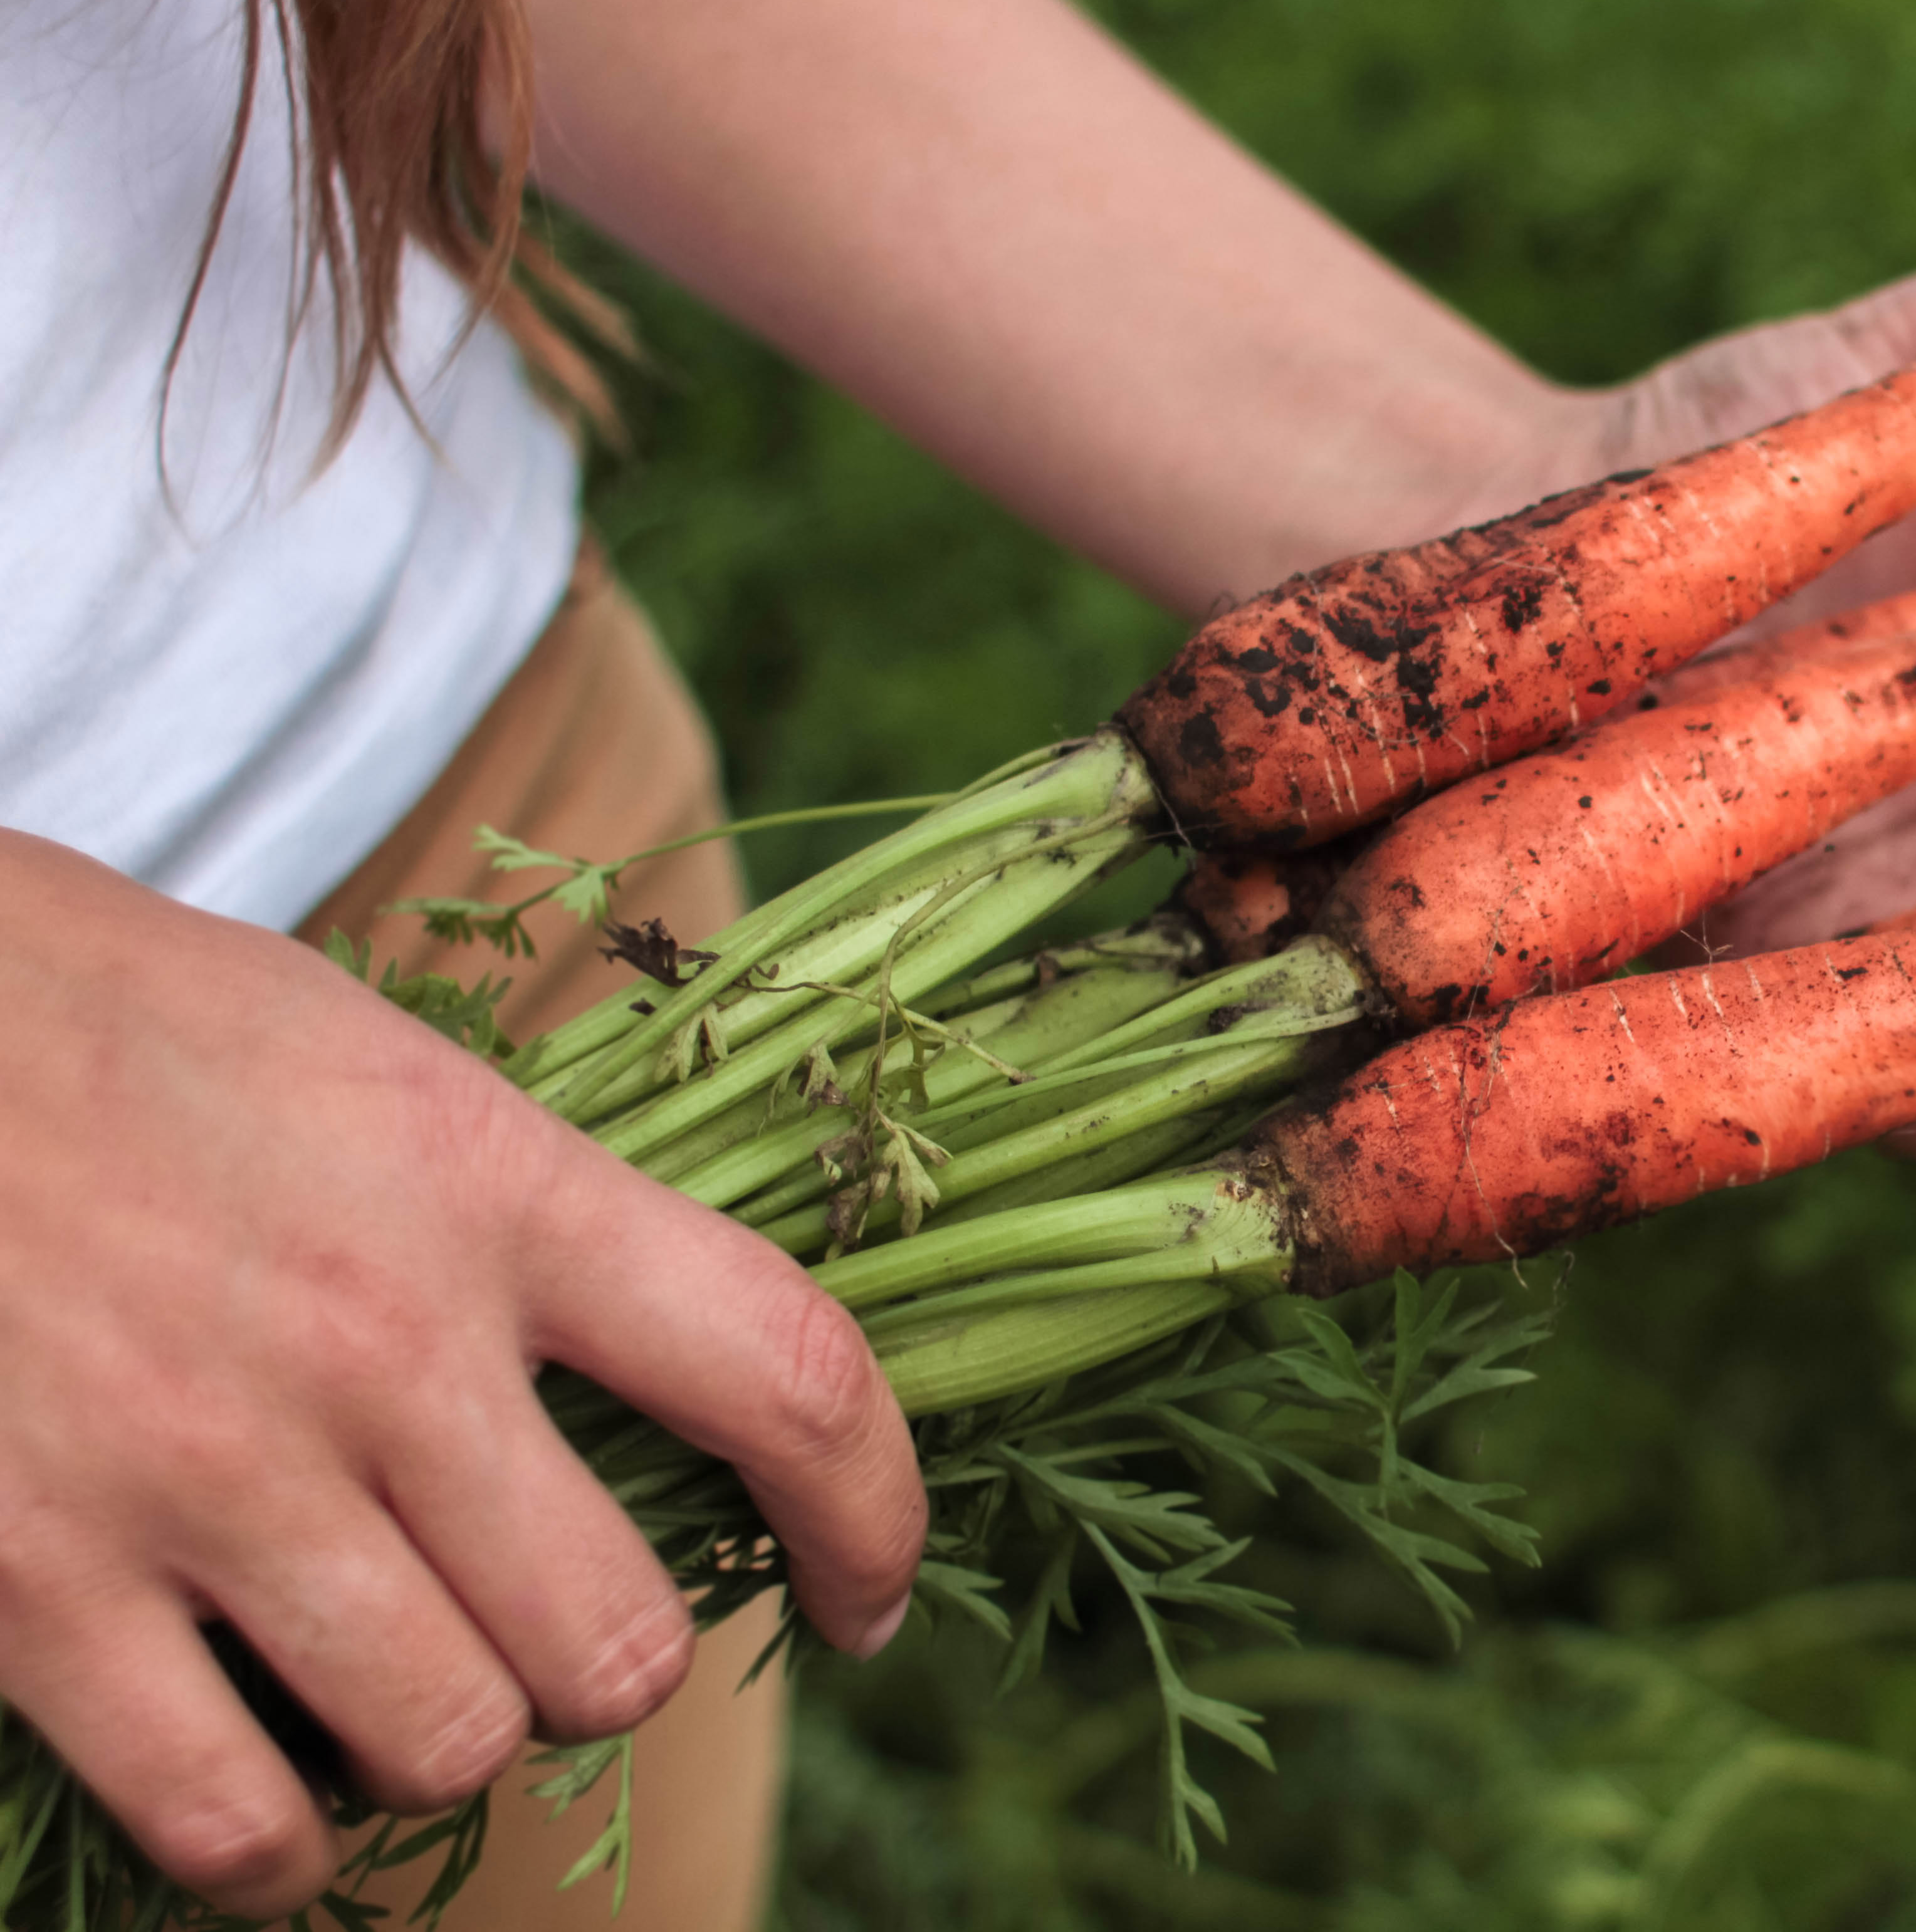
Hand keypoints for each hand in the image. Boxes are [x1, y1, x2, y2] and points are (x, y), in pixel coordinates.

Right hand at [0, 835, 925, 1917]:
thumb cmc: (133, 1030)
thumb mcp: (386, 1068)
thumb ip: (537, 1217)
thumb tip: (677, 1364)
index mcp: (494, 1189)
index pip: (787, 1375)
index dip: (877, 1514)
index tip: (873, 1594)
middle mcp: (379, 1345)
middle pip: (614, 1638)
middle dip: (607, 1664)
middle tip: (546, 1622)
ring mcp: (204, 1475)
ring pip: (450, 1742)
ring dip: (448, 1739)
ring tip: (394, 1671)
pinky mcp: (35, 1585)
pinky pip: (233, 1820)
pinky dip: (276, 1839)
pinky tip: (267, 1772)